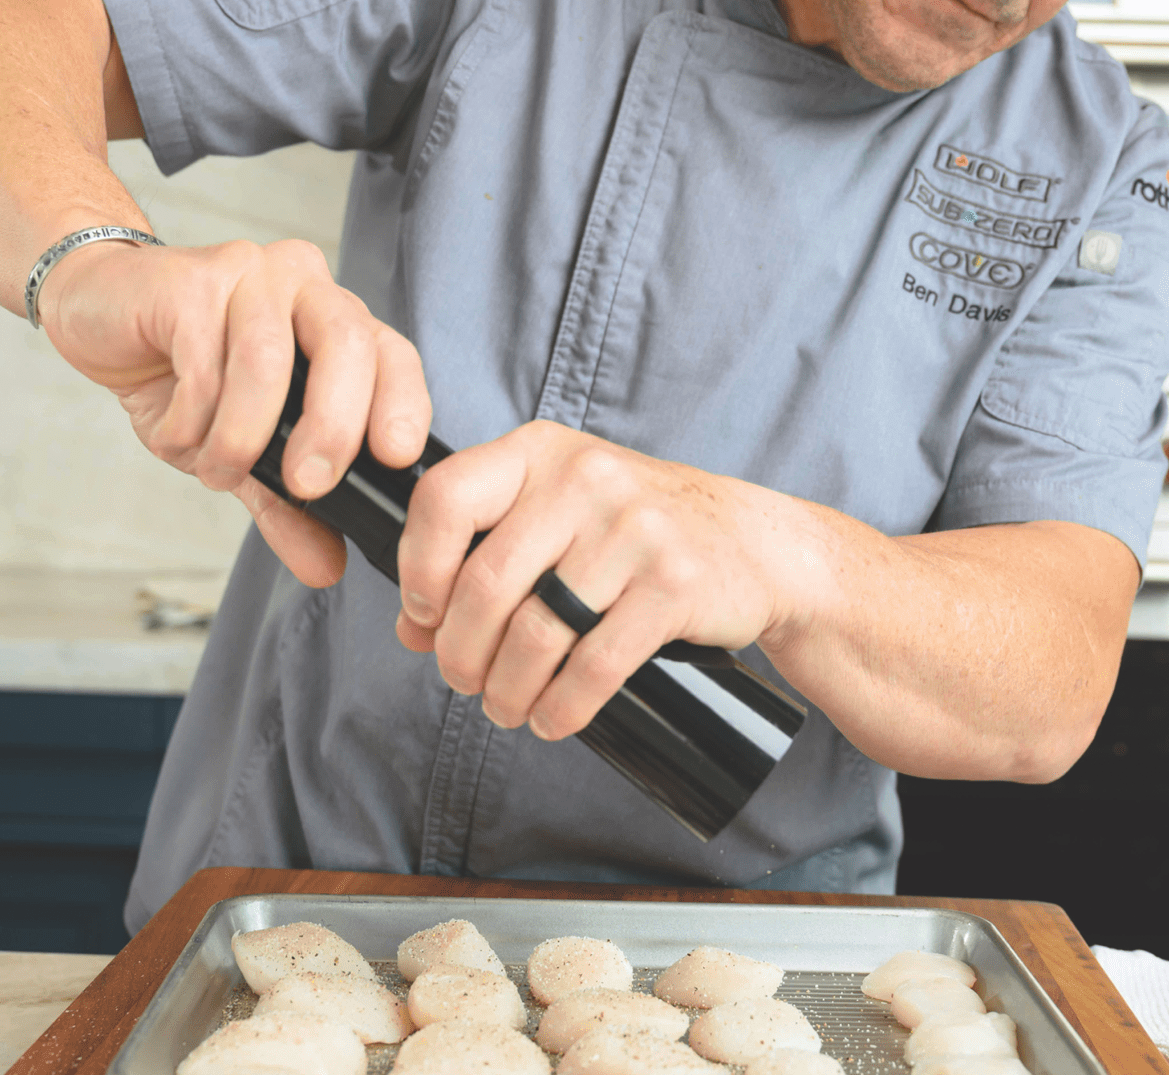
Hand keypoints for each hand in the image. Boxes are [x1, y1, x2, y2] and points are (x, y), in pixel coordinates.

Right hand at [38, 237, 430, 585]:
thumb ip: (286, 504)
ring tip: (217, 470)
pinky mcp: (192, 279)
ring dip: (241, 435)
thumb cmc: (179, 373)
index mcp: (334, 320)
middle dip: (333, 425)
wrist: (98, 314)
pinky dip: (189, 417)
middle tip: (307, 485)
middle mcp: (304, 285)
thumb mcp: (241, 451)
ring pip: (267, 359)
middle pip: (345, 345)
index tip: (395, 458)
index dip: (403, 404)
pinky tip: (174, 431)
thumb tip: (327, 567)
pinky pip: (203, 360)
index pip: (393, 355)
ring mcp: (251, 274)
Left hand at [394, 422, 813, 739]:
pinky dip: (562, 705)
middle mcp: (583, 478)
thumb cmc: (636, 531)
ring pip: (537, 631)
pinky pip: (595, 663)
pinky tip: (553, 717)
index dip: (418, 568)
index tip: (424, 614)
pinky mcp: (674, 582)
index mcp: (539, 451)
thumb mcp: (559, 515)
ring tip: (506, 707)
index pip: (445, 498)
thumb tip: (414, 627)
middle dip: (461, 651)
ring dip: (507, 689)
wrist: (754, 543)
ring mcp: (633, 528)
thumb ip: (486, 553)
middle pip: (486, 582)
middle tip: (463, 681)